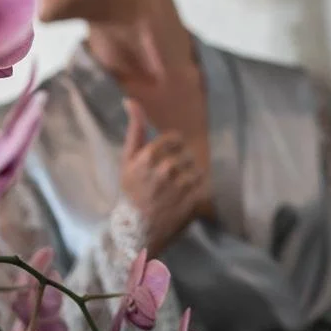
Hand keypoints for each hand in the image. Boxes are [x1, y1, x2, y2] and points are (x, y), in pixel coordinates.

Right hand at [119, 99, 208, 255]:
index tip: (166, 159)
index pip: (174, 139)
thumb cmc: (131, 192)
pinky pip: (202, 185)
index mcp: (147, 157)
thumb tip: (131, 100)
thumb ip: (134, 130)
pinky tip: (184, 198)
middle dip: (180, 164)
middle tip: (169, 179)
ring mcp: (179, 187)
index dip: (172, 148)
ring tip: (176, 190)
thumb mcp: (127, 159)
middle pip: (186, 154)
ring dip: (189, 177)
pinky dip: (197, 190)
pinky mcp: (192, 201)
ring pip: (196, 169)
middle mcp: (164, 170)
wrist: (137, 230)